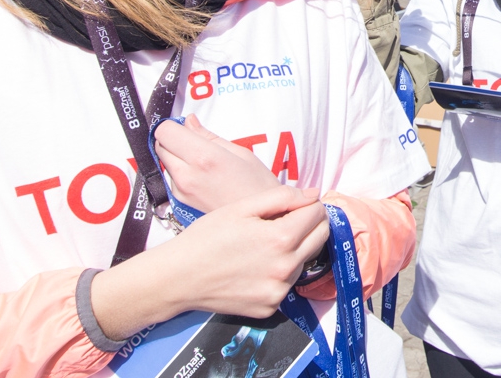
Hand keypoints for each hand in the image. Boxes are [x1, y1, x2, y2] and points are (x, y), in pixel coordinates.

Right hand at [92, 185, 329, 335]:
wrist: (179, 277)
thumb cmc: (207, 236)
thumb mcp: (242, 207)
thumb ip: (282, 197)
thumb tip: (313, 193)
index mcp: (280, 239)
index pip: (318, 214)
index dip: (308, 204)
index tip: (293, 204)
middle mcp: (285, 268)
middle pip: (320, 237)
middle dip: (310, 223)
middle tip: (286, 219)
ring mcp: (279, 291)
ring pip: (305, 260)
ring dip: (295, 248)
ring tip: (265, 243)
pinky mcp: (270, 308)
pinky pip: (287, 283)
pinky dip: (280, 272)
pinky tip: (256, 265)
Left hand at [154, 114, 280, 212]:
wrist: (262, 221)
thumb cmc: (258, 188)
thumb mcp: (240, 152)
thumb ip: (208, 136)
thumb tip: (189, 122)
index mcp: (203, 157)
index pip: (165, 131)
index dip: (174, 125)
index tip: (185, 127)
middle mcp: (187, 175)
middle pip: (160, 145)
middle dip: (173, 139)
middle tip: (195, 141)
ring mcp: (181, 190)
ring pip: (164, 161)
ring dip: (175, 155)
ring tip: (203, 160)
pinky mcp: (181, 201)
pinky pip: (171, 177)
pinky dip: (180, 170)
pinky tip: (202, 175)